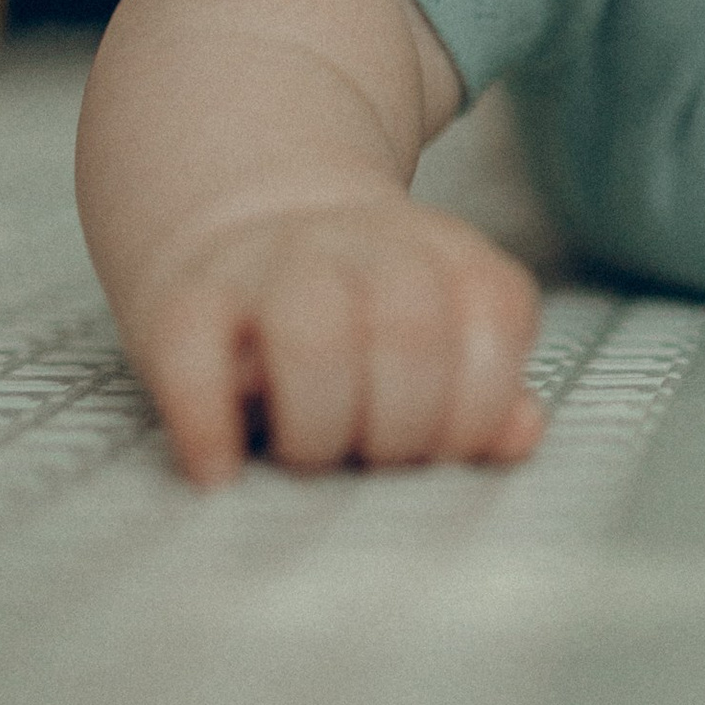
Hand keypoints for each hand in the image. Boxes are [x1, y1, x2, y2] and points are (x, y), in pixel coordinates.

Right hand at [129, 197, 546, 486]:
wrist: (248, 234)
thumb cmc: (358, 322)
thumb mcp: (438, 339)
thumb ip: (485, 393)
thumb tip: (522, 432)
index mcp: (440, 251)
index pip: (493, 312)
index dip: (480, 404)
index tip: (446, 449)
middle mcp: (361, 244)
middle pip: (410, 329)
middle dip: (404, 427)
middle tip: (376, 460)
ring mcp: (269, 262)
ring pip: (314, 333)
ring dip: (322, 423)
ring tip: (310, 457)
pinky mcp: (182, 297)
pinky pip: (192, 356)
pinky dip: (207, 425)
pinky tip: (221, 471)